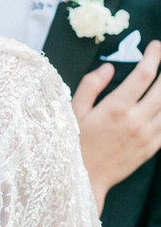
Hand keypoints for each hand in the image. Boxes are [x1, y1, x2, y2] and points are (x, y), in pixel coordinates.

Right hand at [72, 40, 160, 213]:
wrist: (86, 180)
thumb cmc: (76, 145)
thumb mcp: (74, 112)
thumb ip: (91, 86)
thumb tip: (107, 69)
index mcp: (116, 108)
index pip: (143, 74)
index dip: (153, 56)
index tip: (156, 46)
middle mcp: (136, 120)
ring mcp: (147, 135)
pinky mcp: (152, 148)